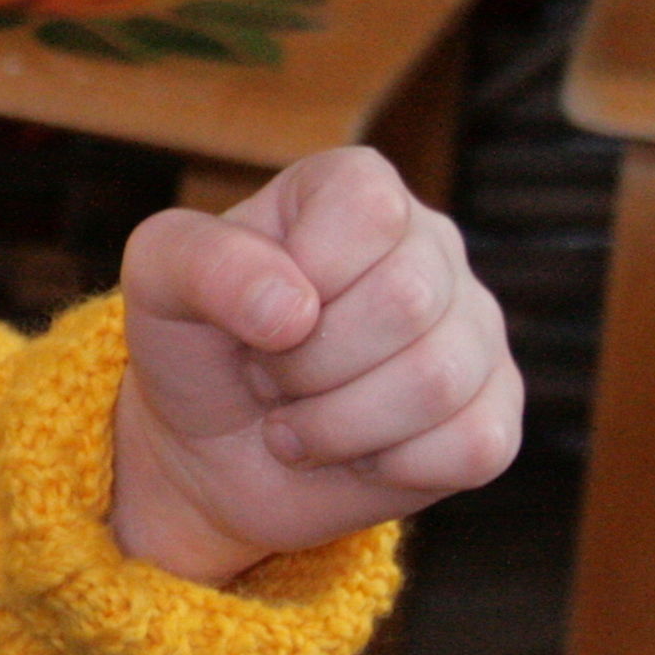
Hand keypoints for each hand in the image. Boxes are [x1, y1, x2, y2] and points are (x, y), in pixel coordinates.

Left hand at [106, 148, 520, 584]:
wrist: (210, 449)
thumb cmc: (194, 344)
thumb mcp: (159, 280)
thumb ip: (204, 261)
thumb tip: (294, 309)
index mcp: (357, 189)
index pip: (369, 208)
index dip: (302, 273)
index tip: (256, 311)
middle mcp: (432, 247)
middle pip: (405, 300)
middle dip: (305, 363)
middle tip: (268, 375)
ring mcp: (475, 332)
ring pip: (437, 381)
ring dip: (335, 424)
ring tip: (297, 417)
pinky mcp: (494, 416)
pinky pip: (474, 446)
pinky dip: (388, 466)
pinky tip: (355, 451)